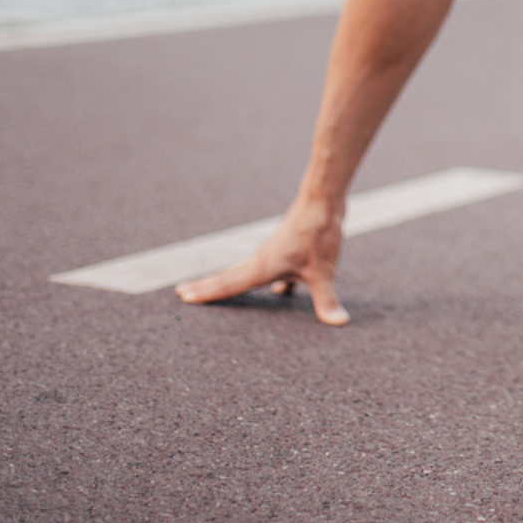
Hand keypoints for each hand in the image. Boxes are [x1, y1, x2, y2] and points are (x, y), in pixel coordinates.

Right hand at [174, 202, 350, 325]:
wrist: (323, 199)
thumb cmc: (318, 233)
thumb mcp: (324, 271)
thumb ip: (327, 300)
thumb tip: (339, 323)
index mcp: (263, 267)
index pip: (229, 284)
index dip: (207, 292)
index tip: (183, 296)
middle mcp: (263, 259)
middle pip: (230, 277)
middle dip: (208, 286)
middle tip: (183, 292)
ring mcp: (276, 252)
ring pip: (250, 273)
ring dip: (235, 283)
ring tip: (221, 291)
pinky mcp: (290, 247)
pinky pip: (274, 270)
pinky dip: (272, 282)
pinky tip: (282, 291)